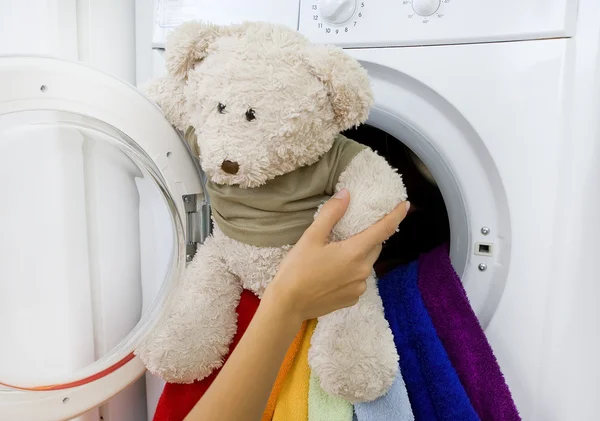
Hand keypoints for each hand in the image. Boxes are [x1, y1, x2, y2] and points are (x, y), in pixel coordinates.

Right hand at [263, 188, 409, 322]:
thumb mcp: (311, 237)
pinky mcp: (352, 299)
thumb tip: (347, 195)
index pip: (384, 229)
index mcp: (355, 252)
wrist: (288, 305)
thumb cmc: (297, 269)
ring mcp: (359, 288)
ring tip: (337, 253)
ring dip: (359, 255)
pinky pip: (358, 279)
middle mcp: (363, 271)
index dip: (396, 215)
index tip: (405, 205)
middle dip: (369, 236)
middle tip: (352, 230)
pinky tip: (333, 273)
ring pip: (366, 264)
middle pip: (375, 247)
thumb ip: (331, 214)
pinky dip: (352, 272)